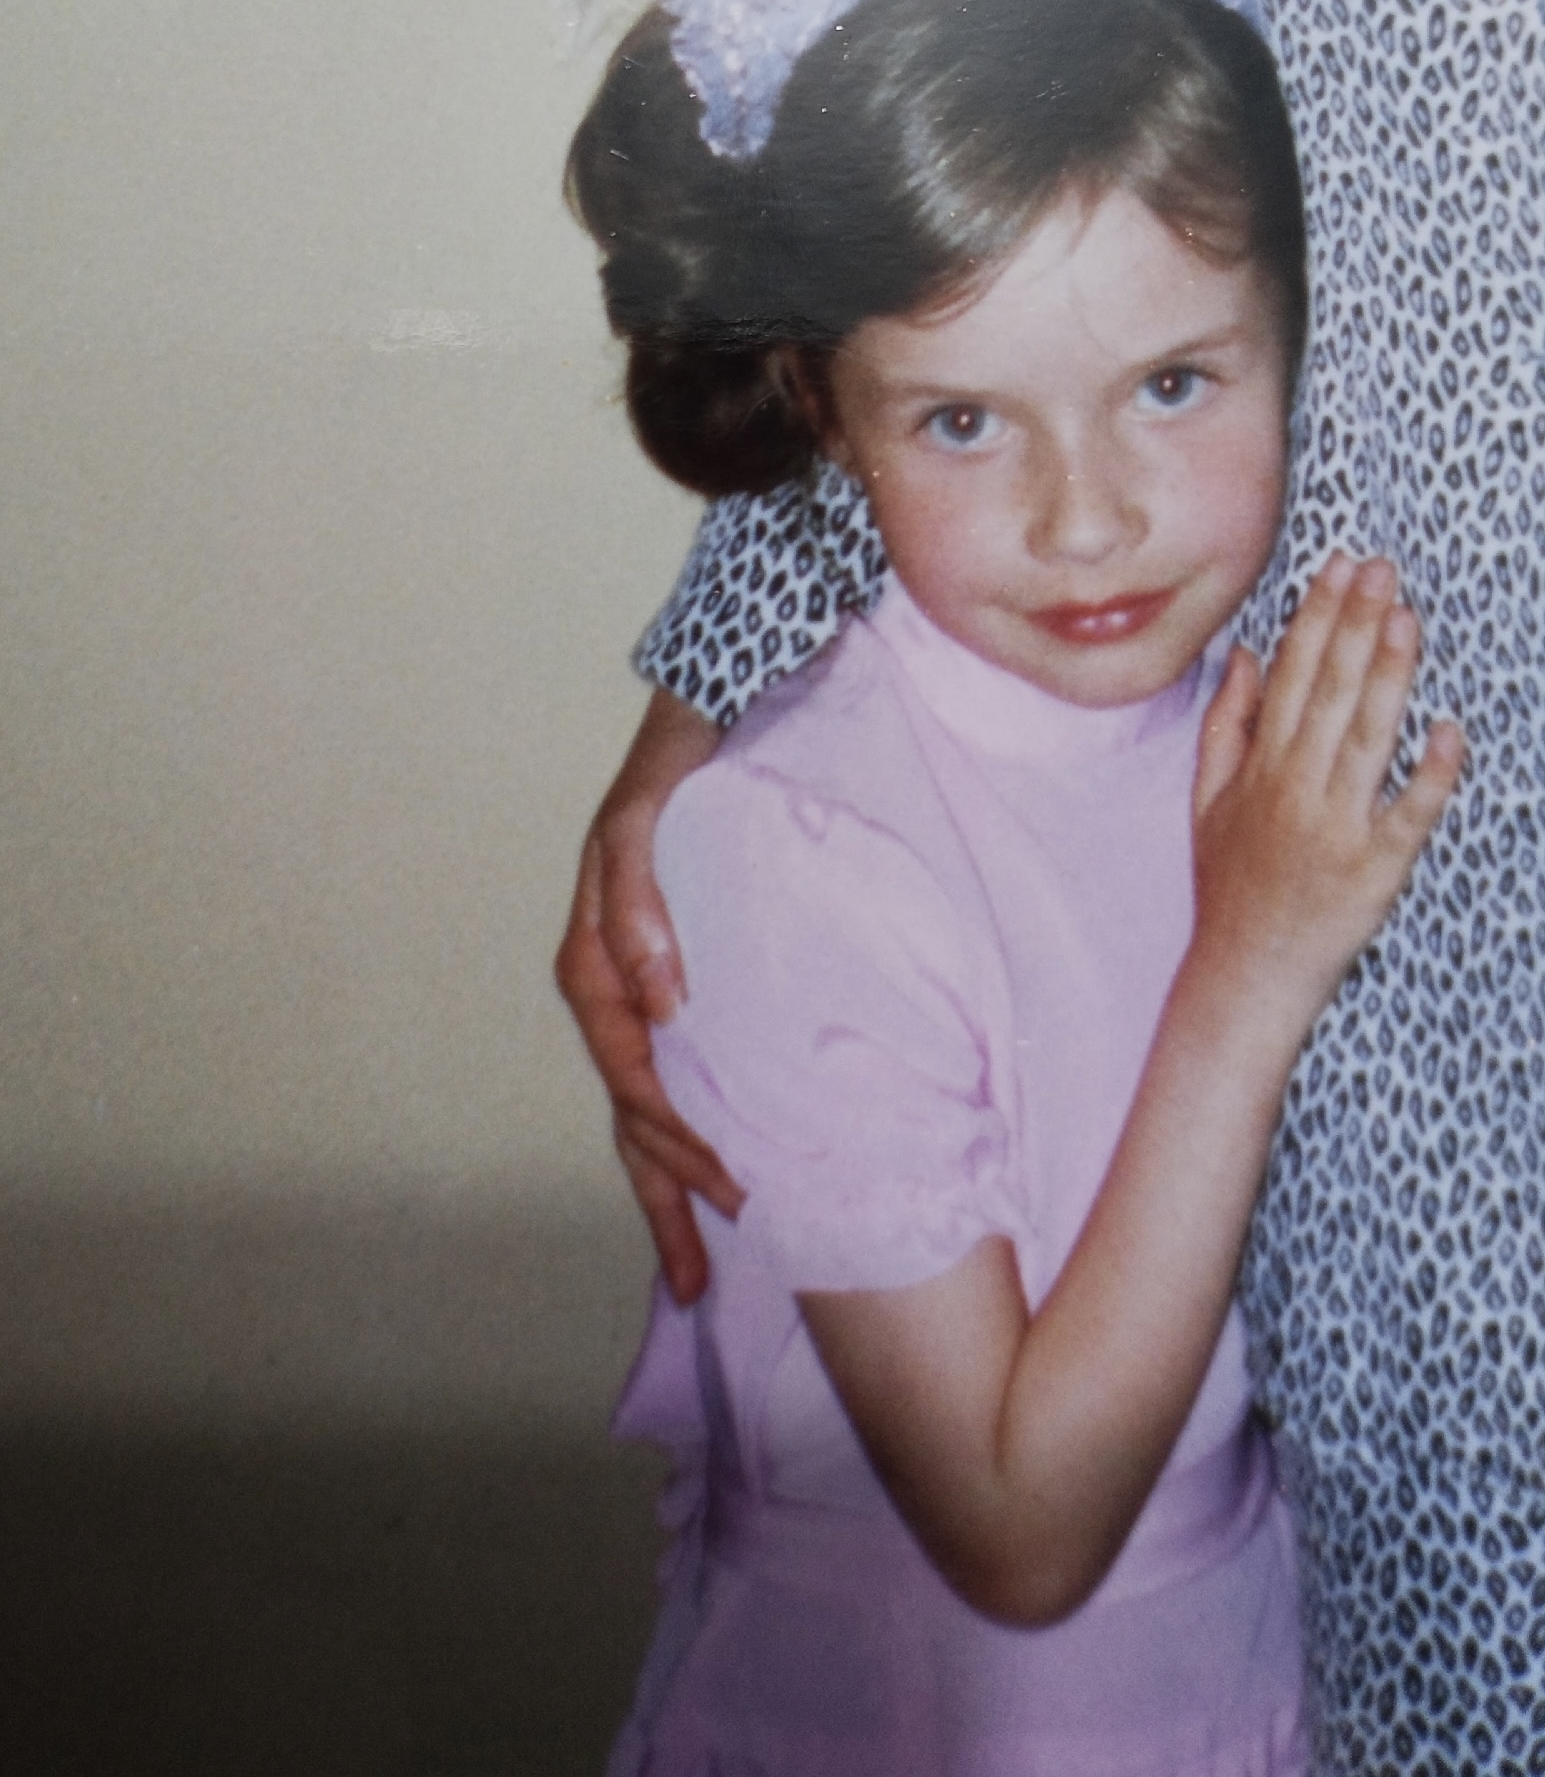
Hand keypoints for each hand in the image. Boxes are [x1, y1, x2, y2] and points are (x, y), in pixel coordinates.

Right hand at [555, 691, 742, 1302]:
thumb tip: (660, 999)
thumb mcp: (649, 815)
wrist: (715, 708)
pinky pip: (672, 1078)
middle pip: (628, 1108)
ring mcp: (643, 988)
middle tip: (699, 1271)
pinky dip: (682, 1136)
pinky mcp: (677, 986)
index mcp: (598, 952)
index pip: (627, 1064)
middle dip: (660, 1191)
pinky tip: (709, 1175)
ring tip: (692, 1269)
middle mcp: (614, 980)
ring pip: (643, 1108)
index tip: (723, 1177)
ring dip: (663, 1186)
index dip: (667, 1128)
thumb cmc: (684, 762)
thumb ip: (638, 896)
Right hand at [1191, 554, 1463, 1024]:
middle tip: (1382, 569)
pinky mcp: (1376, 871)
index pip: (1292, 676)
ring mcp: (1338, 829)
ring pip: (1368, 738)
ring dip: (1389, 675)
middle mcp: (1297, 790)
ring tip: (1407, 617)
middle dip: (1356, 625)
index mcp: (1260, 769)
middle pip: (1332, 693)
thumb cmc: (1230, 884)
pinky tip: (1447, 728)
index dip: (1317, 617)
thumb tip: (1244, 653)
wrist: (1247, 972)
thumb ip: (1226, 722)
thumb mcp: (1207, 798)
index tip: (1340, 566)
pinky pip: (1408, 815)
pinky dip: (1430, 774)